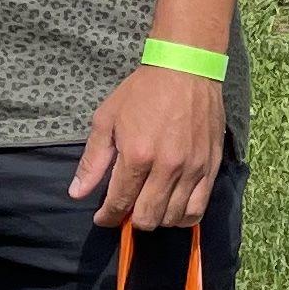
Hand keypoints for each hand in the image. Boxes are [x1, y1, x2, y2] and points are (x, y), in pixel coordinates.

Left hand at [70, 60, 229, 231]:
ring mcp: (192, 170)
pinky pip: (198, 209)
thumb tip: (77, 193)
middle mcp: (166, 168)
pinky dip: (183, 217)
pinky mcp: (210, 168)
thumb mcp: (107, 119)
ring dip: (156, 219)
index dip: (107, 217)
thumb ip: (93, 160)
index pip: (120, 203)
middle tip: (127, 209)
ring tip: (148, 206)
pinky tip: (173, 208)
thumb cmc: (142, 91)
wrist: (186, 69)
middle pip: (147, 218)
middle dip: (131, 220)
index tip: (103, 218)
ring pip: (173, 218)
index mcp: (137, 155)